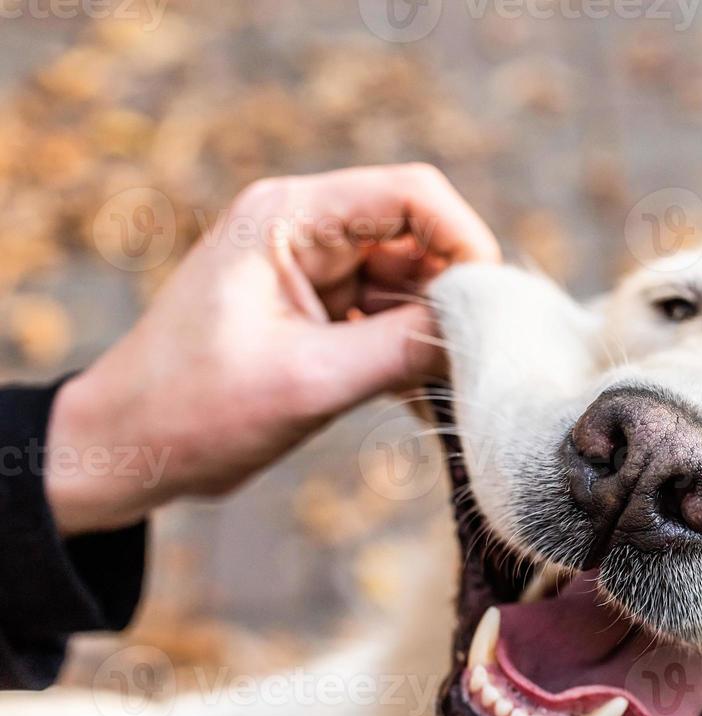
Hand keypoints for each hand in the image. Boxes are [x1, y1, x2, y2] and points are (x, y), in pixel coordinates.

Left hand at [45, 164, 497, 535]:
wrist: (125, 449)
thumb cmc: (193, 411)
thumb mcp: (310, 382)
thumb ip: (402, 349)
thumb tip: (482, 331)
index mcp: (289, 216)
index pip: (412, 195)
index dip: (465, 241)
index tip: (491, 308)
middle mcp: (305, 229)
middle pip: (420, 238)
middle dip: (453, 298)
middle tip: (472, 362)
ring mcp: (311, 269)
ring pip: (412, 283)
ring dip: (433, 335)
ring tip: (443, 393)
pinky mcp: (316, 310)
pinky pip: (388, 317)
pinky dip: (409, 354)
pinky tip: (418, 403)